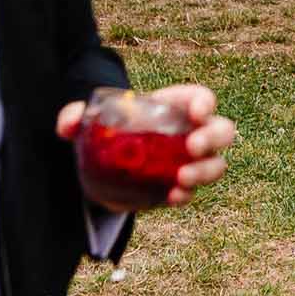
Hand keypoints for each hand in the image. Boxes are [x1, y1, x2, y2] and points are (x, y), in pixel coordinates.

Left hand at [56, 83, 237, 211]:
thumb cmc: (108, 132)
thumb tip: (72, 122)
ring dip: (205, 171)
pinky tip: (171, 196)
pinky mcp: (179, 187)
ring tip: (182, 178)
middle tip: (193, 147)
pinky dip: (186, 195)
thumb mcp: (87, 122)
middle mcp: (191, 133)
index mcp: (176, 107)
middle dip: (213, 138)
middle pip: (222, 131)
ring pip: (217, 164)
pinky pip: (193, 191)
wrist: (105, 166)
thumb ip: (75, 117)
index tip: (195, 113)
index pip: (202, 99)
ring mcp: (190, 162)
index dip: (205, 103)